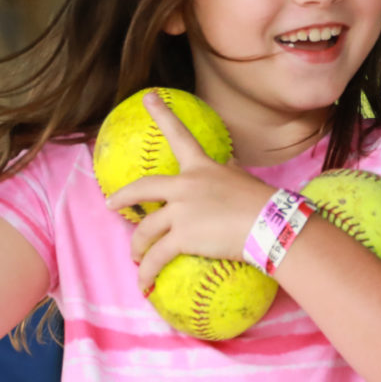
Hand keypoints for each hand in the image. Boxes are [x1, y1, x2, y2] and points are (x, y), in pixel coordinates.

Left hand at [105, 91, 275, 291]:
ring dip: (138, 246)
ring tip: (136, 258)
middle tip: (110, 204)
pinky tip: (144, 285)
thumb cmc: (264, 205)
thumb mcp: (244, 180)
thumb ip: (230, 173)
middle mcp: (186, 185)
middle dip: (123, 197)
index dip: (162, 114)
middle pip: (143, 188)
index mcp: (202, 167)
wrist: (270, 225)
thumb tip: (232, 167)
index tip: (148, 96)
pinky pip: (156, 257)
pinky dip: (147, 272)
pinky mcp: (181, 236)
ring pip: (146, 229)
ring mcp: (181, 210)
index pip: (180, 135)